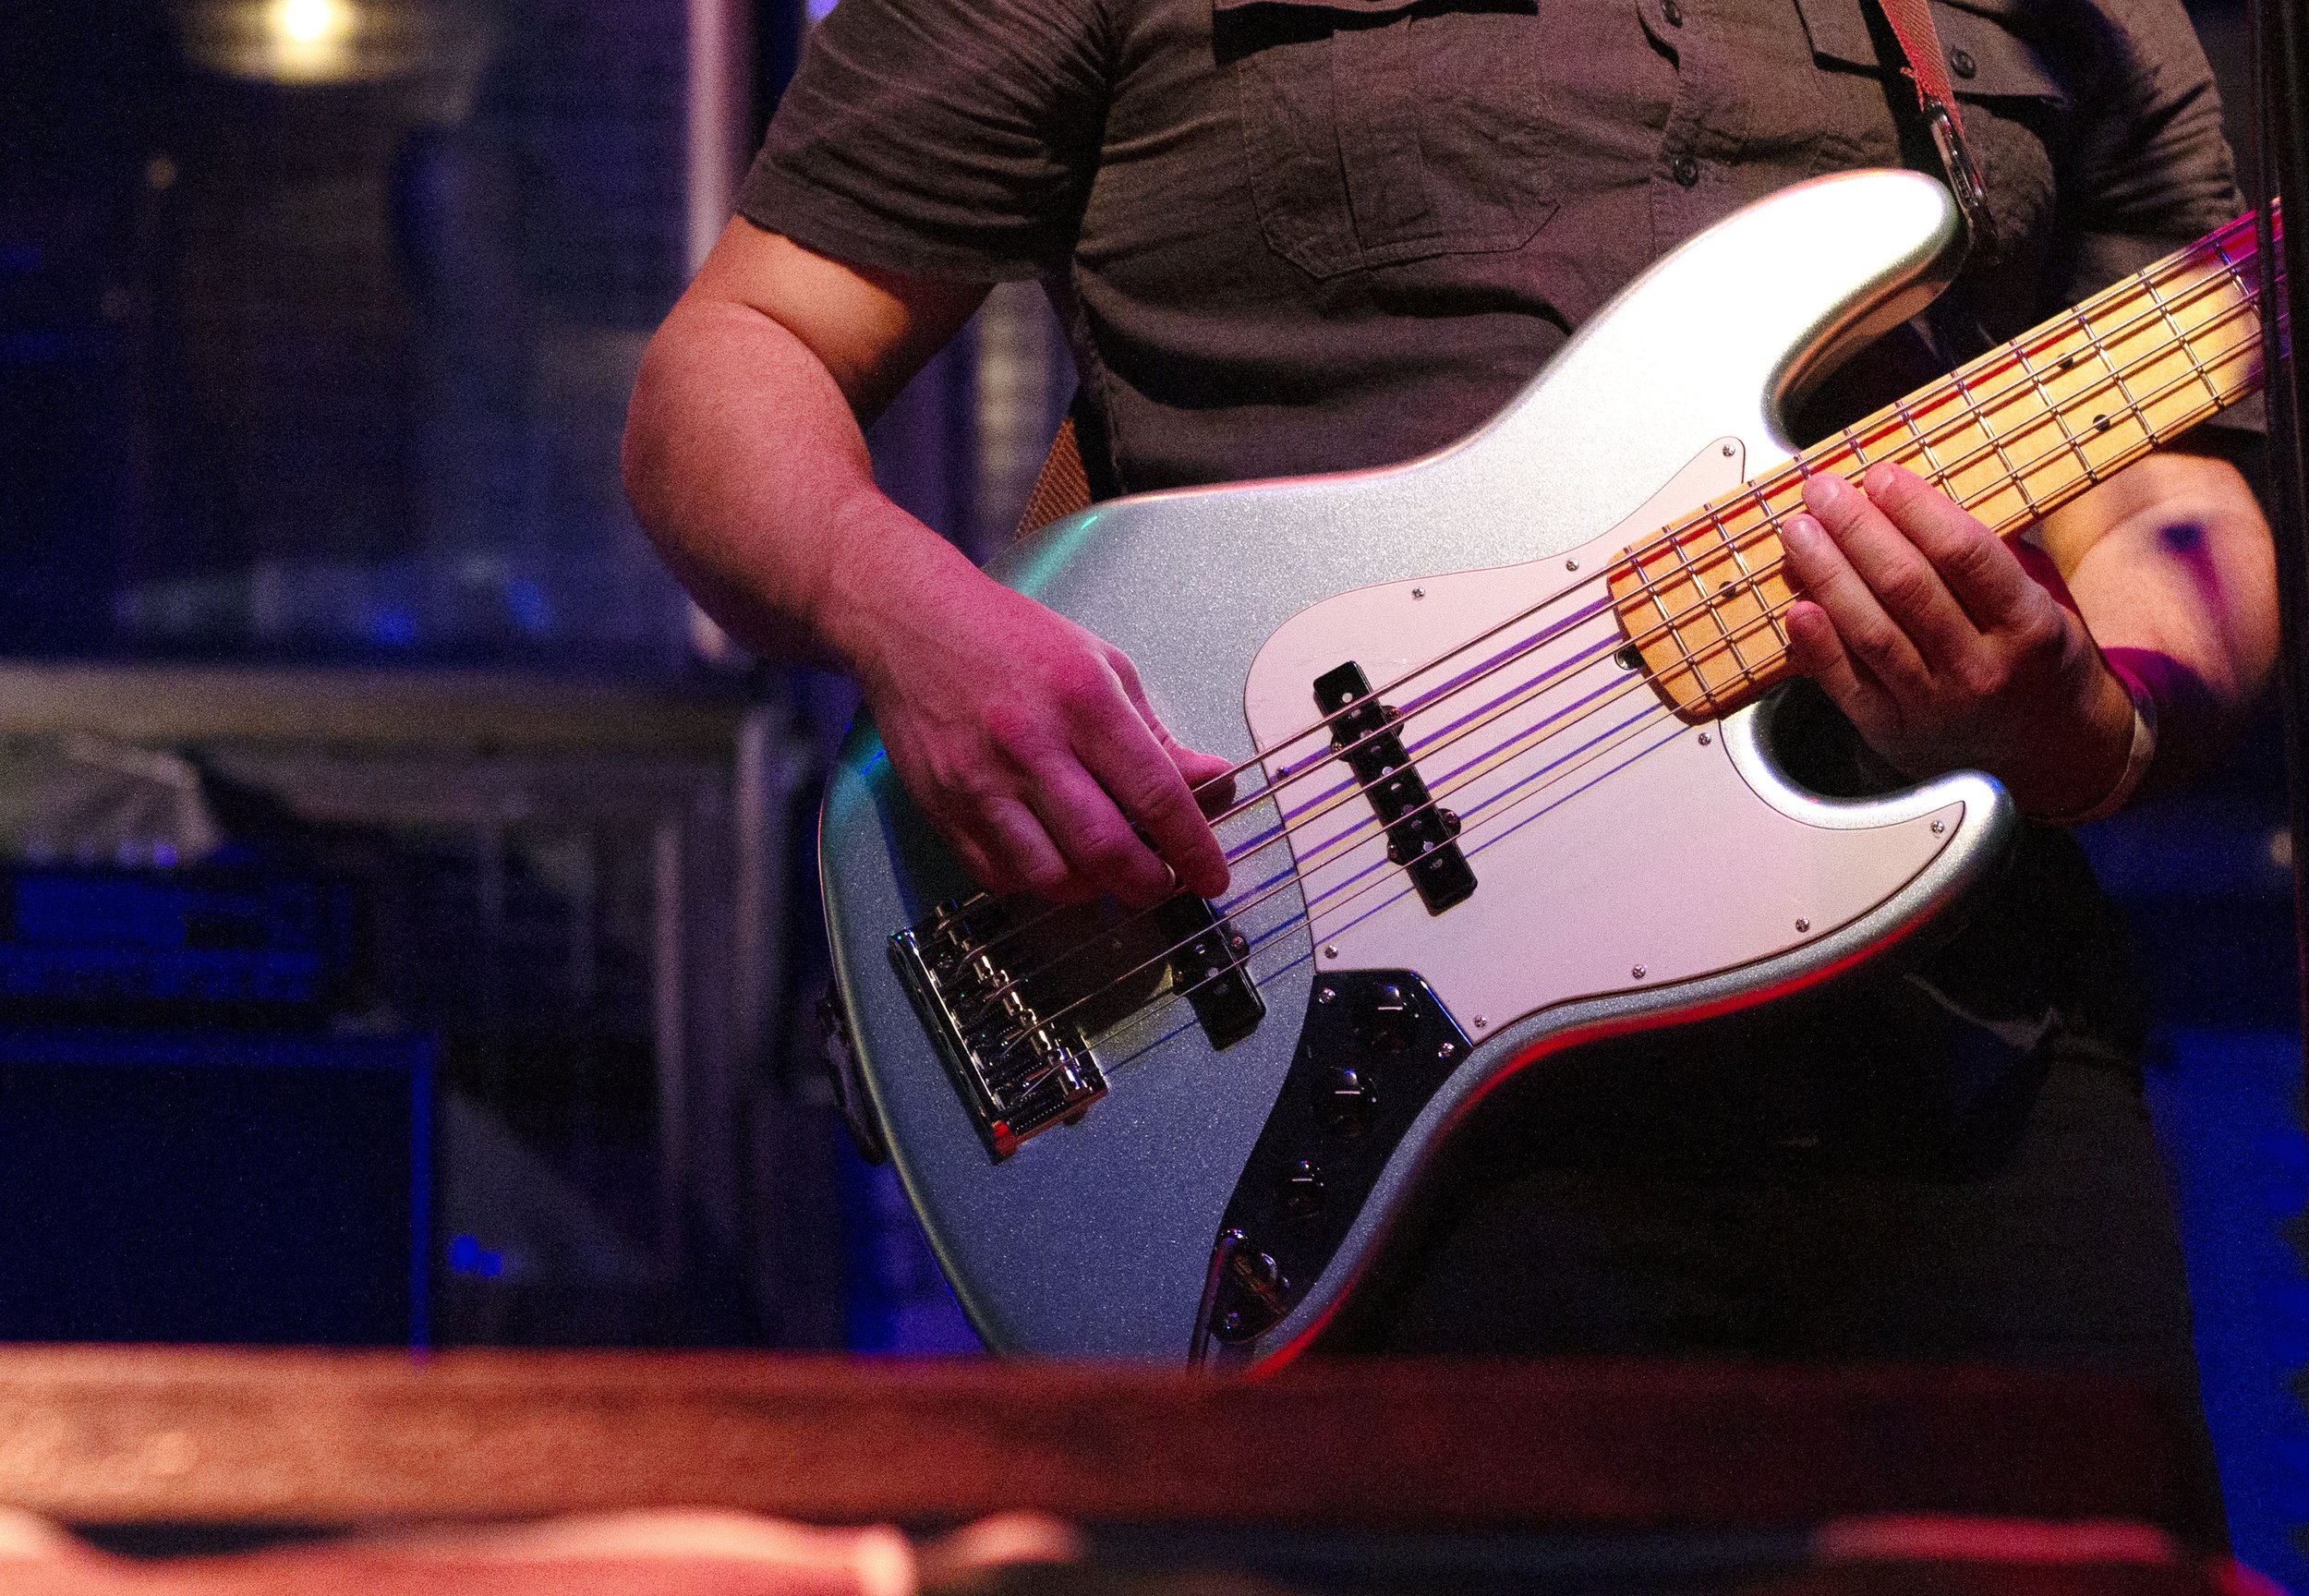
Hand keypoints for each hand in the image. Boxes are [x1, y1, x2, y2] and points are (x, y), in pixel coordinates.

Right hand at [844, 556, 1233, 905]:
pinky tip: (1053, 859)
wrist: (911, 624)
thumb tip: (1210, 780)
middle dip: (1148, 884)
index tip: (1212, 876)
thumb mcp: (1102, 667)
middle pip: (1106, 850)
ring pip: (1051, 877)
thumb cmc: (1011, 639)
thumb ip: (1156, 735)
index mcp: (1083, 702)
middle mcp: (1031, 746)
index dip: (1193, 848)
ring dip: (1092, 889)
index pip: (1155, 794)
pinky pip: (1001, 877)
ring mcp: (982, 783)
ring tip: (1105, 871)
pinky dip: (1037, 884)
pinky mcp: (944, 808)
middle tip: (1162, 883)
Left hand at [1779, 463, 2136, 816]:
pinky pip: (1848, 685)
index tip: (1881, 475)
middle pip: (1907, 588)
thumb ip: (1986, 565)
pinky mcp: (1893, 733)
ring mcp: (1934, 707)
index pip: (1965, 554)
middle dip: (1858, 530)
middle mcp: (1981, 669)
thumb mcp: (2042, 608)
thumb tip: (1910, 505)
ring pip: (1871, 631)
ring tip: (1799, 532)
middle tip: (1822, 490)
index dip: (1916, 509)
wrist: (2049, 754)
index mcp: (2028, 626)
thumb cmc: (2036, 664)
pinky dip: (1818, 646)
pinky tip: (1796, 607)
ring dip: (1827, 575)